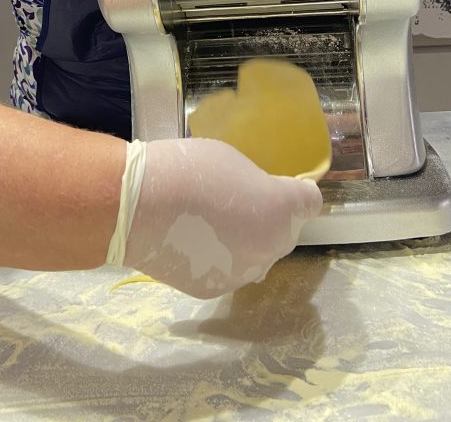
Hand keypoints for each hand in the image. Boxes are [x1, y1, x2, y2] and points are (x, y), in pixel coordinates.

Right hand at [107, 138, 322, 298]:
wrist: (140, 206)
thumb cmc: (189, 170)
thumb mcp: (233, 161)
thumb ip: (256, 187)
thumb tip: (256, 202)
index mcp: (282, 211)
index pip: (310, 203)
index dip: (295, 194)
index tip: (278, 188)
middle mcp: (271, 249)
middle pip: (283, 234)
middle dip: (267, 220)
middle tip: (234, 203)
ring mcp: (243, 274)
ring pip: (254, 257)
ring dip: (242, 244)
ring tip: (207, 225)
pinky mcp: (213, 290)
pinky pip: (225, 271)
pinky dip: (214, 260)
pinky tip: (190, 243)